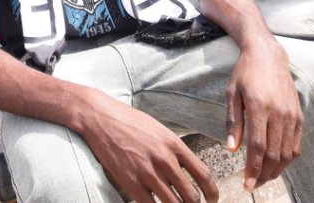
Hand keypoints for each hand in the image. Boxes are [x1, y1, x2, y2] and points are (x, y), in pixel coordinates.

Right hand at [79, 89, 217, 202]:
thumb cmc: (129, 122)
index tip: (212, 199)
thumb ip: (174, 149)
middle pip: (191, 195)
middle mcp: (165, 160)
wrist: (101, 118)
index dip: (212, 193)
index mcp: (174, 144)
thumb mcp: (159, 130)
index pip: (204, 175)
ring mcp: (148, 173)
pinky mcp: (131, 183)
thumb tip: (188, 170)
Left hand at [226, 42, 302, 190]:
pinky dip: (287, 159)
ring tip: (263, 178)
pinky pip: (296, 144)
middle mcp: (278, 112)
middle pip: (274, 154)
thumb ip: (233, 122)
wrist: (269, 56)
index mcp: (259, 106)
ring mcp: (291, 115)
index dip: (253, 169)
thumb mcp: (232, 93)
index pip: (258, 147)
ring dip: (276, 170)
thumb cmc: (245, 73)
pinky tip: (276, 165)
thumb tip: (231, 149)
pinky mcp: (299, 116)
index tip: (246, 183)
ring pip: (287, 153)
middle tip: (253, 185)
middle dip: (263, 174)